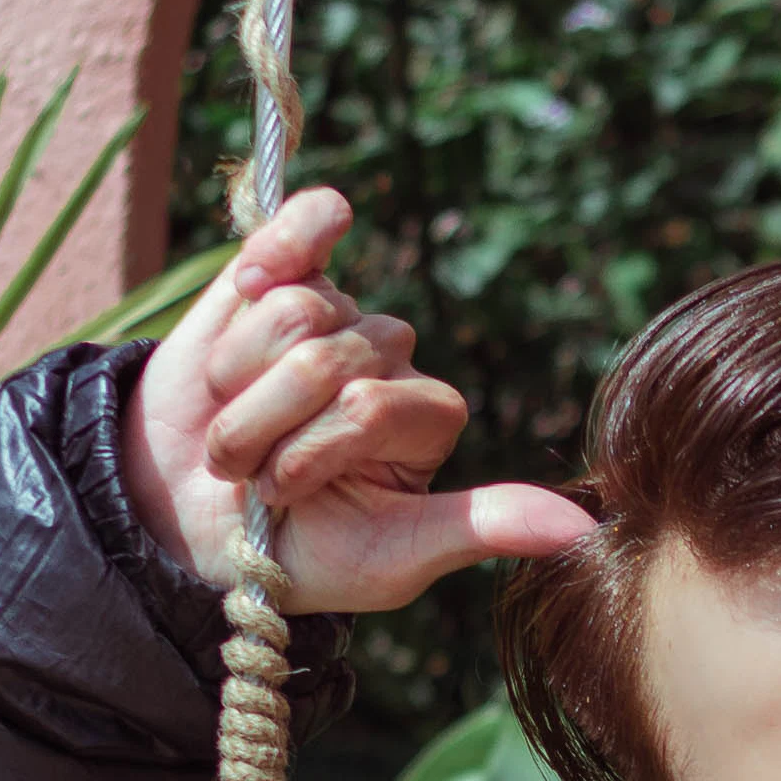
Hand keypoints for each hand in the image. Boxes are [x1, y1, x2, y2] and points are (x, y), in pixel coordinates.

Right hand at [121, 187, 592, 613]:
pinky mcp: (283, 269)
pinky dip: (272, 249)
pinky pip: (305, 222)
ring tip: (234, 420)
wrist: (194, 522)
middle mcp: (390, 358)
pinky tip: (249, 283)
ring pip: (291, 310)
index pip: (369, 407)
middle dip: (266, 426)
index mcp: (429, 418)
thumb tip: (586, 531)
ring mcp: (335, 311)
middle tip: (251, 467)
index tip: (284, 495)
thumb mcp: (390, 559)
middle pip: (324, 359)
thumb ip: (480, 528)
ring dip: (239, 381)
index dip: (310, 451)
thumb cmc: (299, 550)